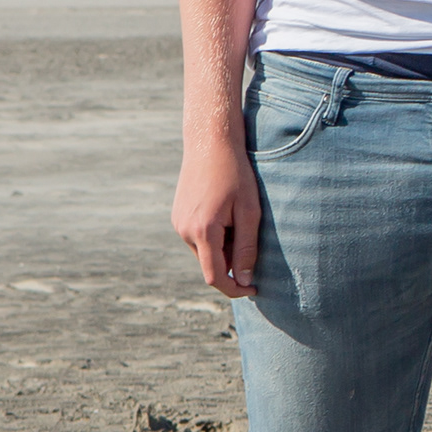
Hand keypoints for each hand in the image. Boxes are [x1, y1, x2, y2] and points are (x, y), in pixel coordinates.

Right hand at [172, 128, 259, 297]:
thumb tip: (243, 280)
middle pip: (211, 264)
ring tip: (236, 215)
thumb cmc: (236, 174)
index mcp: (203, 231)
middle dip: (232, 260)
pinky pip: (198, 238)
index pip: (215, 277)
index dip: (235, 289)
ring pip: (205, 251)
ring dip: (223, 246)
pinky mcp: (177, 217)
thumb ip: (246, 248)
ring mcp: (177, 223)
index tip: (254, 289)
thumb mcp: (249, 212)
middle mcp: (184, 231)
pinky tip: (224, 210)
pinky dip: (214, 235)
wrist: (209, 143)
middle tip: (249, 230)